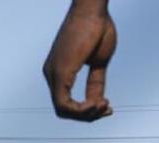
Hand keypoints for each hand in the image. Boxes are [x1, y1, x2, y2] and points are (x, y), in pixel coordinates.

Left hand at [43, 0, 115, 121]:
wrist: (93, 9)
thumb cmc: (97, 29)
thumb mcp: (99, 62)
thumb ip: (95, 82)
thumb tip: (98, 101)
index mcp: (58, 72)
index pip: (66, 103)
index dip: (86, 112)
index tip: (107, 106)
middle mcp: (51, 74)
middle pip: (63, 110)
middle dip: (87, 116)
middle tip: (107, 109)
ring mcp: (53, 73)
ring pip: (63, 110)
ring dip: (86, 114)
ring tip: (104, 105)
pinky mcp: (60, 72)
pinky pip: (63, 103)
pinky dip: (81, 109)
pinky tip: (96, 104)